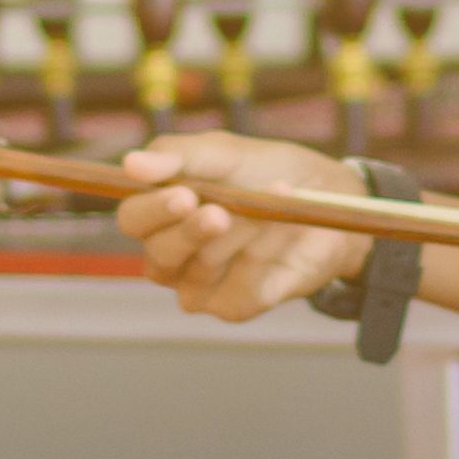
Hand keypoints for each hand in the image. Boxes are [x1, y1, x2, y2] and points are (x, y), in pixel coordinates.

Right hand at [115, 131, 368, 322]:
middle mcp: (171, 257)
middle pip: (158, 256)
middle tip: (220, 213)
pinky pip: (242, 284)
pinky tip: (288, 224)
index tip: (184, 195)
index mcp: (158, 215)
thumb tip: (131, 164)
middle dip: (191, 232)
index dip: (153, 210)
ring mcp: (201, 287)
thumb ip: (180, 156)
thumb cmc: (265, 171)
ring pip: (203, 268)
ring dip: (242, 230)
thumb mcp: (225, 152)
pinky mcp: (236, 306)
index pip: (133, 219)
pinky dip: (268, 249)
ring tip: (275, 196)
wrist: (327, 197)